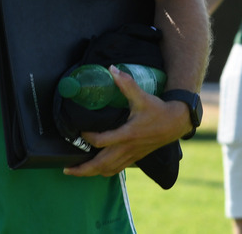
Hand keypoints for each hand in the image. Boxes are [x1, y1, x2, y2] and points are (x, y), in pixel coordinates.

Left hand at [63, 66, 184, 177]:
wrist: (175, 123)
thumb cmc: (157, 109)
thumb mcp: (141, 96)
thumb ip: (126, 83)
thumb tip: (111, 68)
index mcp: (127, 135)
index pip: (101, 141)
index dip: (87, 138)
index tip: (79, 131)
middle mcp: (127, 148)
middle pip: (101, 164)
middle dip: (82, 169)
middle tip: (66, 169)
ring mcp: (131, 156)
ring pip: (108, 171)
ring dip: (91, 173)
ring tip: (76, 171)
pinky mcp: (134, 158)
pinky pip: (116, 170)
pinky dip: (103, 171)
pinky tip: (95, 169)